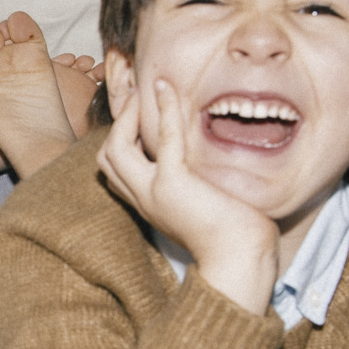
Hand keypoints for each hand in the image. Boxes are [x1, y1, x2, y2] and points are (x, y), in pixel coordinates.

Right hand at [98, 79, 278, 314]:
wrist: (242, 259)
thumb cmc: (236, 236)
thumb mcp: (204, 206)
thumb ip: (196, 185)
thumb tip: (209, 165)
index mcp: (150, 206)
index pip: (115, 173)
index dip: (121, 143)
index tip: (140, 118)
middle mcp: (144, 200)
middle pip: (106, 158)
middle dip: (118, 124)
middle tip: (138, 99)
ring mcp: (154, 193)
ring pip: (116, 148)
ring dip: (128, 115)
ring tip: (145, 92)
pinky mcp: (173, 185)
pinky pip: (162, 139)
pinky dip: (163, 109)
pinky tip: (166, 89)